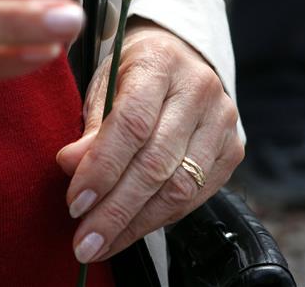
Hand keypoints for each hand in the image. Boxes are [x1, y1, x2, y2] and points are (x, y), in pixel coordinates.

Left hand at [57, 19, 243, 263]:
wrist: (179, 62)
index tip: (75, 203)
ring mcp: (222, 119)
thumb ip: (92, 126)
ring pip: (180, 185)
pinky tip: (132, 229)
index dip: (103, 167)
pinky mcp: (233, 147)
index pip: (133, 122)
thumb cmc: (133, 72)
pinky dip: (160, 218)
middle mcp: (199, 88)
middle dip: (116, 209)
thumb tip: (71, 166)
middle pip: (157, 161)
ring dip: (137, 223)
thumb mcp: (104, 84)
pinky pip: (197, 195)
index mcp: (160, 62)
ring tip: (102, 243)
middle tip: (84, 242)